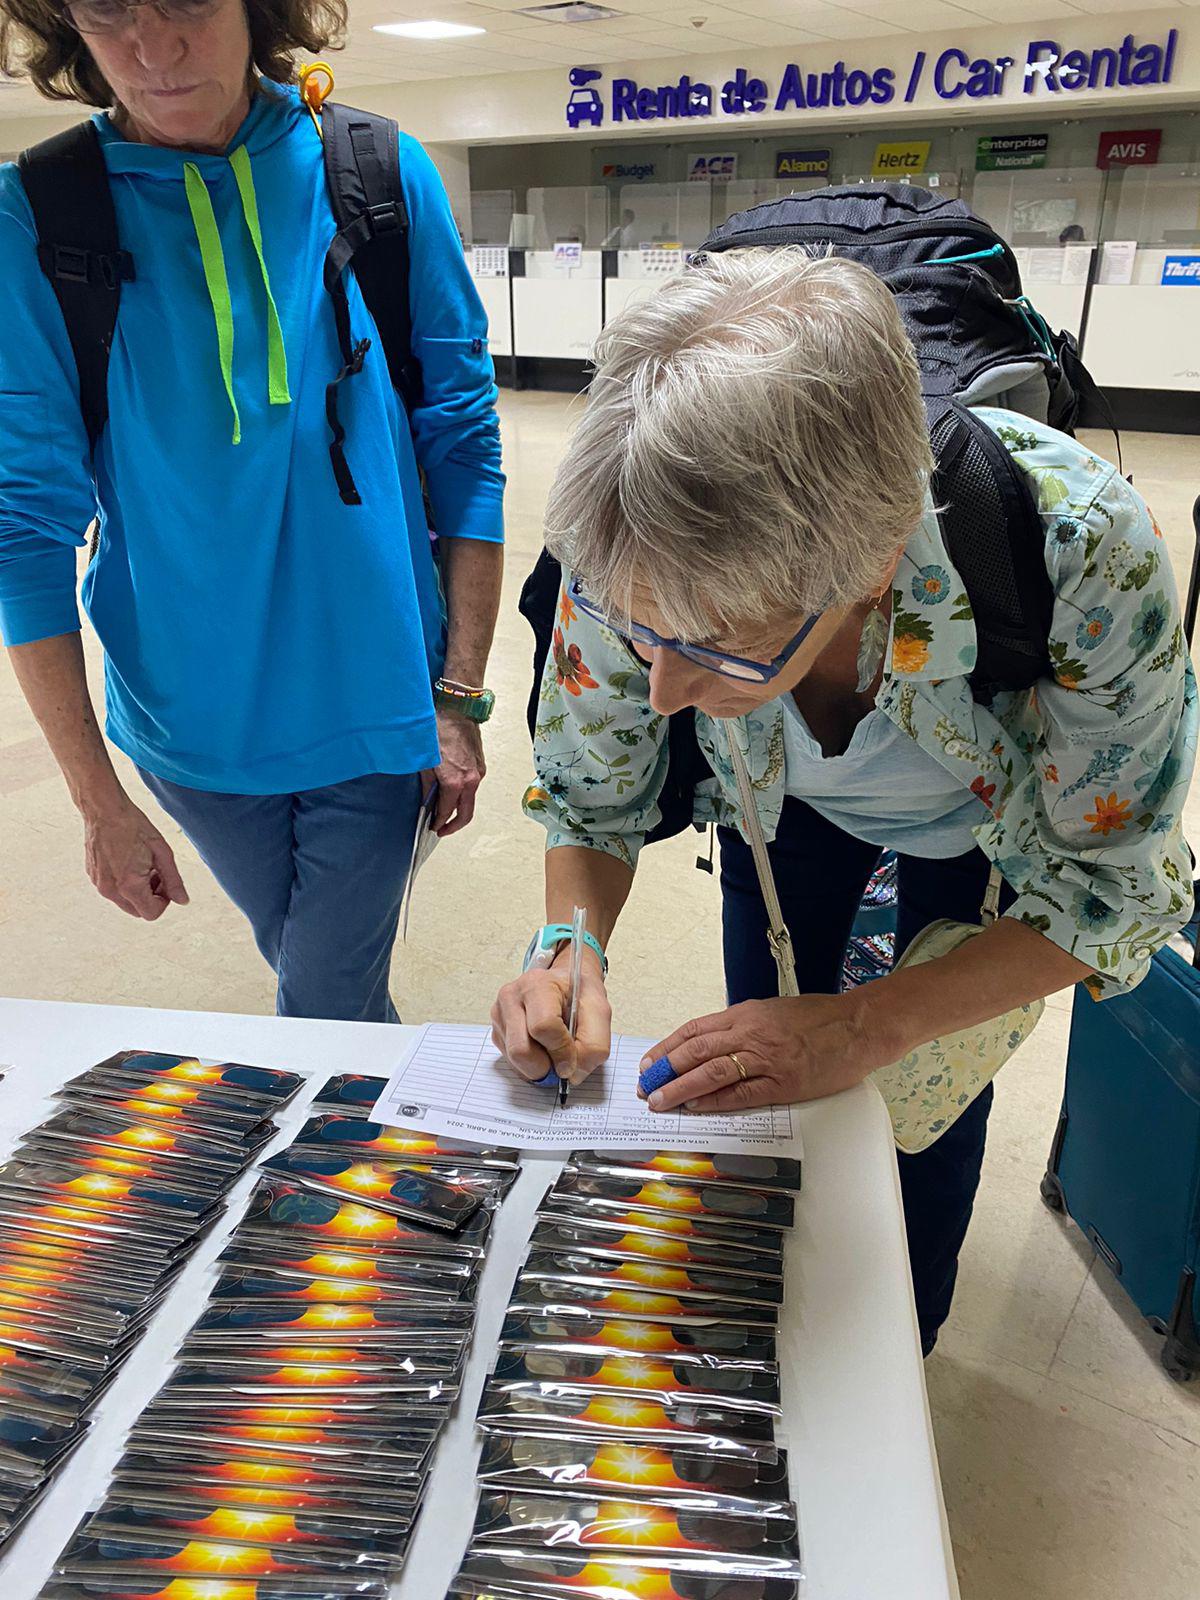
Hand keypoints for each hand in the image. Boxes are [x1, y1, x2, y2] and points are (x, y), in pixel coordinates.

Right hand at [83, 799, 189, 920]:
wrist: (103, 809)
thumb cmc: (133, 826)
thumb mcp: (162, 852)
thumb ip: (174, 880)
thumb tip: (182, 901)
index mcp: (129, 885)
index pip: (151, 914)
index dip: (164, 901)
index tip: (166, 882)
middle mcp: (110, 890)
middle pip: (138, 911)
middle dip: (151, 897)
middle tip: (155, 872)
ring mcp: (99, 884)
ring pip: (126, 902)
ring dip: (138, 891)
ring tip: (142, 864)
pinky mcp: (93, 877)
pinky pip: (113, 891)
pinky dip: (125, 884)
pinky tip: (128, 860)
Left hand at [424, 709, 484, 835]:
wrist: (458, 709)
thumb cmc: (439, 730)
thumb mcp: (425, 760)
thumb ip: (426, 785)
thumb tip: (426, 800)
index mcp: (455, 782)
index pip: (447, 811)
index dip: (438, 822)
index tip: (432, 827)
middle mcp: (471, 781)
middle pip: (466, 813)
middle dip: (453, 825)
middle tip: (441, 830)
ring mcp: (478, 773)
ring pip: (470, 800)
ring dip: (459, 809)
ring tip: (444, 810)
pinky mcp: (481, 766)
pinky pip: (473, 786)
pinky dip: (463, 794)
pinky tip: (452, 791)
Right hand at [491, 949, 610, 1084]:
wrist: (565, 983)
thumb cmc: (579, 995)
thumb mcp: (600, 1013)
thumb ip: (594, 1046)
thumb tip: (571, 1075)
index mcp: (538, 985)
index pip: (543, 1027)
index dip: (561, 1051)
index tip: (572, 1060)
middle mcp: (511, 997)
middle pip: (521, 1050)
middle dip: (545, 1067)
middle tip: (561, 1064)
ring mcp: (499, 1014)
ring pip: (514, 1059)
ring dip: (538, 1067)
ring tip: (553, 1053)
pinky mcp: (497, 1029)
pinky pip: (510, 1061)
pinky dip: (529, 1064)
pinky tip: (542, 1049)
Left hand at [639, 993, 881, 1112]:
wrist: (858, 1026)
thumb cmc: (819, 1017)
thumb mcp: (773, 1010)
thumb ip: (743, 1025)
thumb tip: (713, 1043)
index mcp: (745, 1014)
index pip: (694, 1031)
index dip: (667, 1048)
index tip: (649, 1062)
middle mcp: (750, 1033)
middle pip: (695, 1051)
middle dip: (665, 1070)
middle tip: (645, 1087)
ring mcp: (766, 1059)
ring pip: (711, 1073)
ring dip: (681, 1088)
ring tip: (660, 1101)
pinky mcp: (783, 1083)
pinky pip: (741, 1093)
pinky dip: (715, 1101)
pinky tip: (697, 1107)